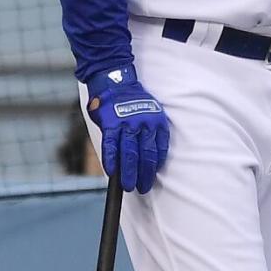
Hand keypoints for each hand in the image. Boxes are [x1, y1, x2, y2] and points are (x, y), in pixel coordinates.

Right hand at [86, 65, 169, 193]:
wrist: (115, 82)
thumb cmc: (132, 102)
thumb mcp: (149, 112)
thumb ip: (148, 132)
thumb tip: (146, 159)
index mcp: (157, 121)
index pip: (159, 149)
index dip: (155, 166)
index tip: (151, 178)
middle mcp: (144, 123)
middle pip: (145, 154)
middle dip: (144, 174)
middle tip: (142, 188)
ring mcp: (127, 123)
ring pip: (129, 153)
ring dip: (129, 172)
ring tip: (129, 186)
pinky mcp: (111, 124)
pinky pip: (111, 146)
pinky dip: (111, 160)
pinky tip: (111, 172)